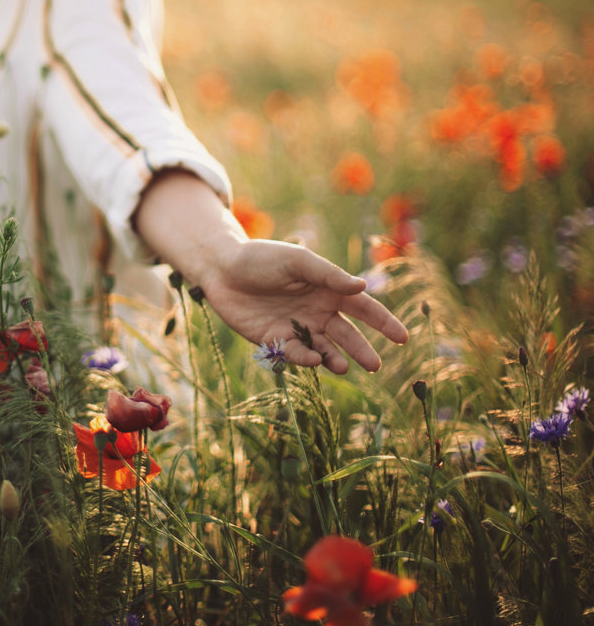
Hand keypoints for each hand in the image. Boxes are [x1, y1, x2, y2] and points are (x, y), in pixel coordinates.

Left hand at [197, 238, 407, 374]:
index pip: (364, 308)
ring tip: (342, 367)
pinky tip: (312, 359)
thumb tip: (362, 286)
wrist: (221, 270)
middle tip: (375, 366)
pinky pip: (296, 354)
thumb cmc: (261, 258)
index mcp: (328, 289)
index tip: (403, 338)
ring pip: (324, 349)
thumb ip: (328, 275)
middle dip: (362, 350)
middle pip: (347, 335)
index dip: (384, 323)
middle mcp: (317, 311)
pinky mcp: (275, 340)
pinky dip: (306, 358)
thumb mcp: (297, 262)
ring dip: (335, 359)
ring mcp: (297, 327)